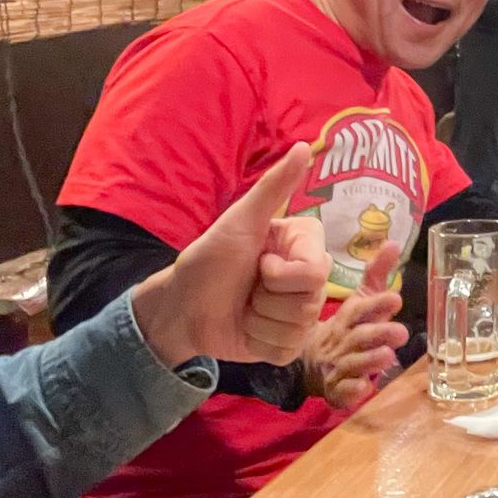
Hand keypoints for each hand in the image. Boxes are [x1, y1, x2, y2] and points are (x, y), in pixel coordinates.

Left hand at [132, 143, 331, 366]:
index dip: (281, 275)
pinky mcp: (288, 344)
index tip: (259, 263)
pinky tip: (247, 328)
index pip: (315, 272)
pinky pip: (287, 352)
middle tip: (249, 286)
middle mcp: (310, 279)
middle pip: (309, 303)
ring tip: (245, 306)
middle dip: (268, 300)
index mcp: (306, 247)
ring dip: (261, 321)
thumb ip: (275, 187)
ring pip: (299, 329)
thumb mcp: (240, 221)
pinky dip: (260, 343)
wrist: (182, 306)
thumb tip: (303, 146)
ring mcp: (301, 314)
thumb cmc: (210, 259)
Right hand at [302, 240, 408, 408]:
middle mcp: (344, 340)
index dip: (377, 303)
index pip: (362, 308)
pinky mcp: (337, 389)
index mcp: (350, 317)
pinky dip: (352, 391)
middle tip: (401, 333)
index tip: (396, 299)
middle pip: (360, 336)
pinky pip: (342, 392)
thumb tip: (394, 243)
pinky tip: (364, 389)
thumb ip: (377, 273)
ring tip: (388, 357)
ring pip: (354, 364)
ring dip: (370, 361)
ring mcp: (339, 365)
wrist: (310, 360)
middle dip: (380, 334)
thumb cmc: (347, 326)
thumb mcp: (361, 299)